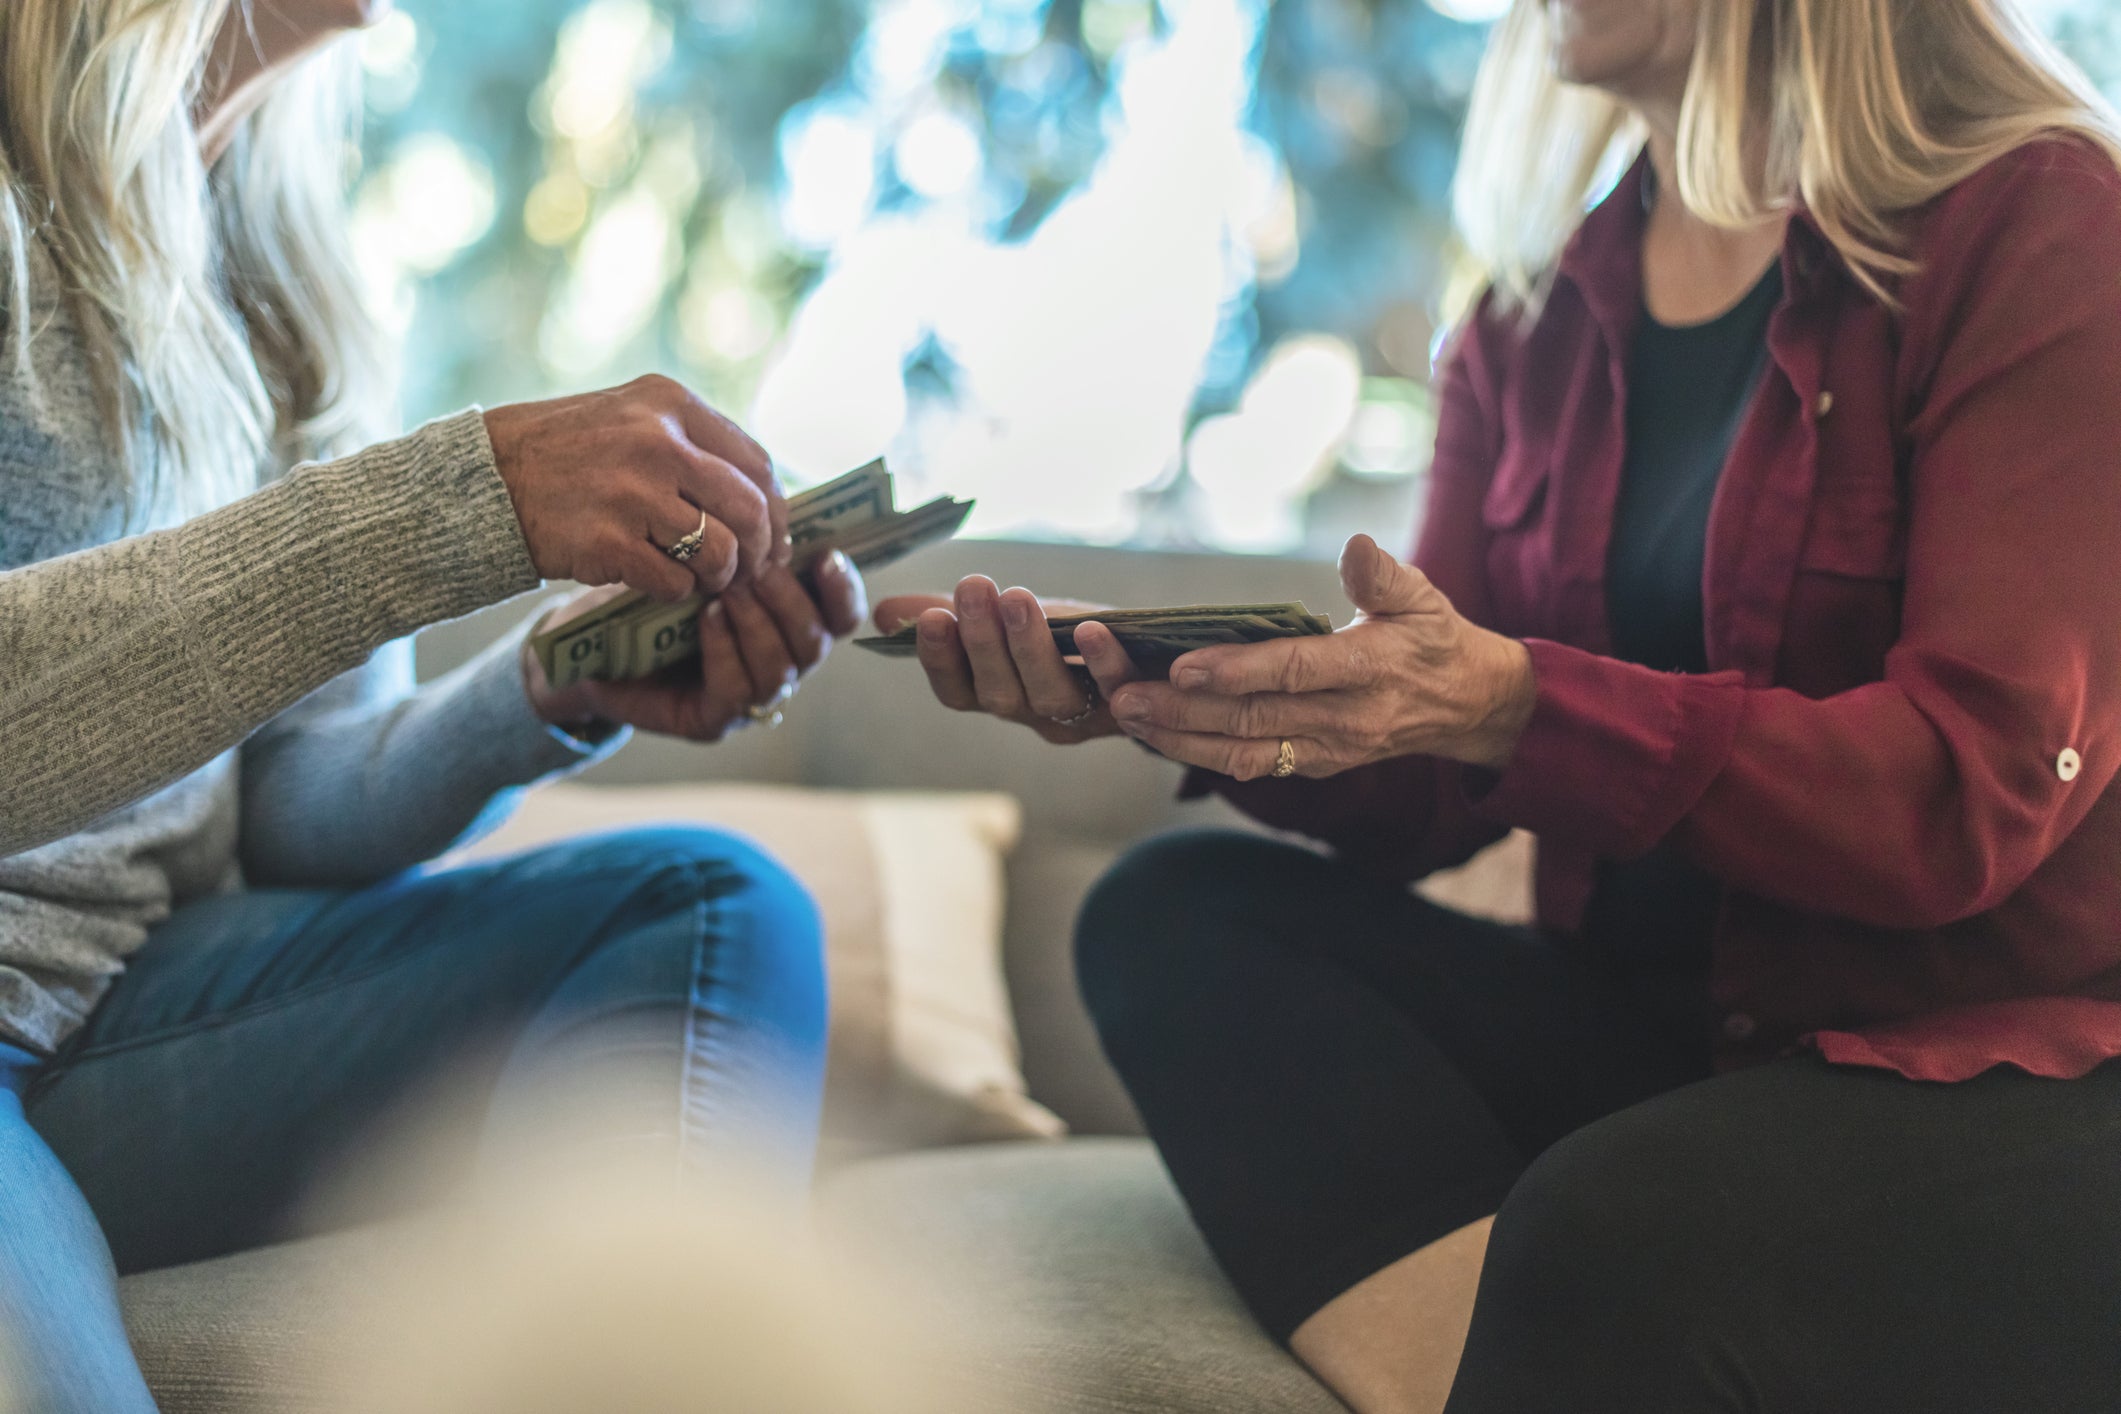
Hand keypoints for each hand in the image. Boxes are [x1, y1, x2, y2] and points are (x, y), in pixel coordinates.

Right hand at [484, 375, 789, 604]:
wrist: (487, 479)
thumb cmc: (567, 453)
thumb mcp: (632, 417)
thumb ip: (693, 442)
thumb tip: (765, 493)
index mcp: (671, 404)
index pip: (757, 464)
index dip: (777, 508)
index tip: (774, 536)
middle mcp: (658, 442)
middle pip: (750, 510)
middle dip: (759, 550)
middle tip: (750, 570)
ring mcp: (633, 492)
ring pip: (719, 551)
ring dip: (719, 576)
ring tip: (703, 578)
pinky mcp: (608, 541)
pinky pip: (675, 581)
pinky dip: (676, 590)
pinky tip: (658, 581)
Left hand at [524, 552, 866, 742]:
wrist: (585, 646)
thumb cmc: (645, 594)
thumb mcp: (698, 557)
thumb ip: (741, 539)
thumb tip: (772, 492)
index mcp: (787, 624)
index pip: (841, 615)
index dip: (844, 589)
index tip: (826, 556)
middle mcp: (779, 664)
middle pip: (818, 642)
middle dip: (791, 601)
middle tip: (758, 568)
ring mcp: (749, 699)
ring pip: (782, 668)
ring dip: (758, 624)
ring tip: (727, 588)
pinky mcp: (712, 720)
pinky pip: (737, 690)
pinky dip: (726, 648)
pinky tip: (708, 616)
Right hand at [874, 578, 1145, 744]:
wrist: (1151, 657)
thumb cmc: (1066, 636)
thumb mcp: (1006, 619)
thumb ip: (950, 615)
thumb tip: (884, 612)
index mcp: (996, 694)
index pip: (956, 691)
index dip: (940, 660)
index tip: (931, 618)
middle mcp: (1033, 714)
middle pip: (999, 694)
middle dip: (982, 642)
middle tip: (972, 588)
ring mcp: (1081, 716)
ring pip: (1050, 696)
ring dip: (1029, 648)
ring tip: (1016, 598)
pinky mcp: (1130, 705)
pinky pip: (1116, 690)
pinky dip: (1103, 662)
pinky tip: (1091, 628)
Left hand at [1104, 535, 1535, 780]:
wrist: (1467, 706)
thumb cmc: (1434, 639)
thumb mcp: (1422, 597)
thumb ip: (1384, 575)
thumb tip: (1355, 545)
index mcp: (1370, 671)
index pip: (1293, 672)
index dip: (1237, 671)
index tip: (1183, 664)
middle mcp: (1344, 720)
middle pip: (1251, 719)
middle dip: (1181, 708)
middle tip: (1122, 692)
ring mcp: (1326, 750)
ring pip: (1241, 752)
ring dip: (1178, 737)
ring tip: (1126, 715)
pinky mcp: (1312, 765)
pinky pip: (1249, 765)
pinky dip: (1198, 751)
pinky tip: (1156, 732)